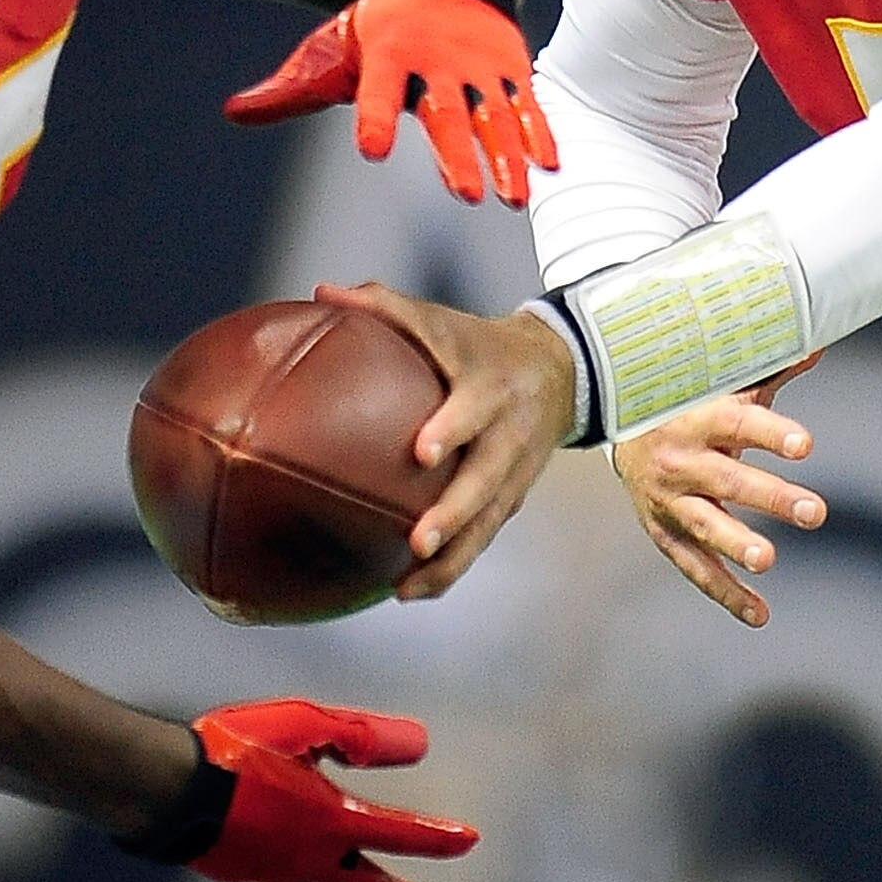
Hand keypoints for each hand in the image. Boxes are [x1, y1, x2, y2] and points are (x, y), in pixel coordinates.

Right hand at [189, 698, 477, 881]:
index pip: (400, 834)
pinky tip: (285, 880)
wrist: (168, 790)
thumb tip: (415, 746)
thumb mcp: (305, 726)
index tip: (469, 840)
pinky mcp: (243, 871)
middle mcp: (309, 856)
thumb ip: (360, 736)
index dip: (438, 837)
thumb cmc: (236, 750)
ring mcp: (275, 870)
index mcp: (332, 820)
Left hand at [225, 0, 558, 206]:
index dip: (375, 115)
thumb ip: (291, 88)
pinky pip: (525, 101)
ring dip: (505, 155)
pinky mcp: (509, 62)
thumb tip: (234, 112)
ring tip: (513, 197)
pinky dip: (538, 131)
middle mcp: (436, 55)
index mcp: (387, 50)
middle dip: (457, 152)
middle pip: (446, 110)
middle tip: (466, 196)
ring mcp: (478, 59)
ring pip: (493, 113)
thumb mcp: (334, 46)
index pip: (378, 88)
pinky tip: (548, 165)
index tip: (373, 149)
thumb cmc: (382, 21)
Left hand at [311, 279, 575, 598]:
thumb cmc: (475, 342)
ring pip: (487, 521)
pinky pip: (484, 538)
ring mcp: (514, 471)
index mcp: (490, 386)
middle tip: (420, 538)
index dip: (452, 427)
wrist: (560, 370)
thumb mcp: (441, 319)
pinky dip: (452, 567)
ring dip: (453, 557)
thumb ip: (383, 305)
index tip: (422, 450)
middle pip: (486, 479)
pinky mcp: (513, 497)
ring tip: (409, 584)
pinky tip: (409, 591)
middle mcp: (507, 432)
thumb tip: (320, 289)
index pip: (473, 407)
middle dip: (456, 511)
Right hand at [616, 357, 824, 627]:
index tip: (805, 445)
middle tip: (815, 512)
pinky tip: (760, 613)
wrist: (610, 426)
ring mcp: (670, 502)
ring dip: (737, 544)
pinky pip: (696, 568)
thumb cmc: (681, 403)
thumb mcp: (718, 385)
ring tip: (768, 559)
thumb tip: (816, 344)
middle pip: (728, 480)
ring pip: (705, 527)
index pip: (738, 423)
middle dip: (772, 498)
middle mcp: (680, 461)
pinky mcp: (665, 534)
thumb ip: (768, 372)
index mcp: (696, 417)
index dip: (771, 433)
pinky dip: (727, 593)